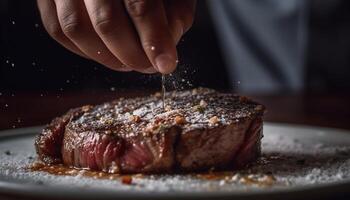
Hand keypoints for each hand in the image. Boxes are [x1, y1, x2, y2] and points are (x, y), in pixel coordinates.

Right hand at [37, 0, 195, 73]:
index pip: (139, 5)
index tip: (165, 64)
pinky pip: (57, 29)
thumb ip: (177, 12)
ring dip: (105, 56)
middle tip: (147, 66)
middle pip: (105, 21)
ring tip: (127, 63)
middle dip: (131, 54)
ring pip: (75, 28)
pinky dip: (83, 49)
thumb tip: (165, 47)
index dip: (153, 40)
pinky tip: (104, 51)